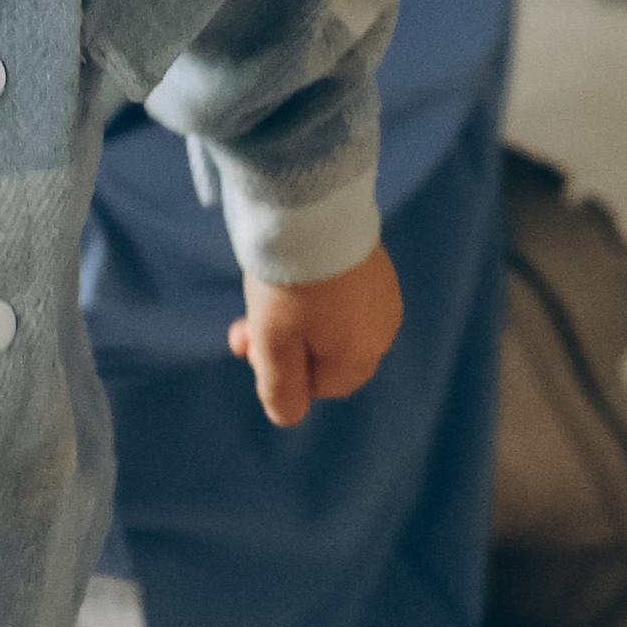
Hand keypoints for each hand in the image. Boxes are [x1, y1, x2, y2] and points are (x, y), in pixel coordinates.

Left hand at [227, 242, 402, 427]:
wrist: (312, 209)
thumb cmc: (291, 284)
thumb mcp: (274, 346)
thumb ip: (281, 391)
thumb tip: (287, 417)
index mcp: (361, 356)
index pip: (320, 387)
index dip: (281, 372)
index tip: (250, 346)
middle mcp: (383, 329)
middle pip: (325, 354)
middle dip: (281, 344)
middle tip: (244, 325)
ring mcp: (383, 293)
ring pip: (331, 322)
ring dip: (294, 317)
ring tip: (264, 293)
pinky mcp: (375, 262)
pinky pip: (341, 292)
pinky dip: (315, 290)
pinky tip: (293, 271)